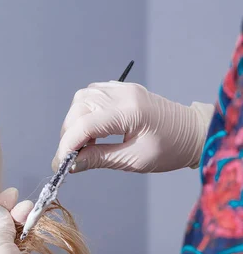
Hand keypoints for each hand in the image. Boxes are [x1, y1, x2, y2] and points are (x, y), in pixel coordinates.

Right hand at [52, 81, 213, 172]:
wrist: (194, 132)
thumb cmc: (171, 149)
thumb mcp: (134, 160)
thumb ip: (99, 159)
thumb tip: (71, 164)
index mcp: (129, 111)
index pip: (84, 124)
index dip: (67, 145)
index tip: (59, 164)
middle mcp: (122, 94)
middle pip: (79, 109)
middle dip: (69, 134)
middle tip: (72, 157)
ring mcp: (121, 89)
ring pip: (81, 100)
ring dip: (75, 123)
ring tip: (83, 144)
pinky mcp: (121, 90)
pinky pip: (91, 95)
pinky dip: (84, 113)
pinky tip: (91, 130)